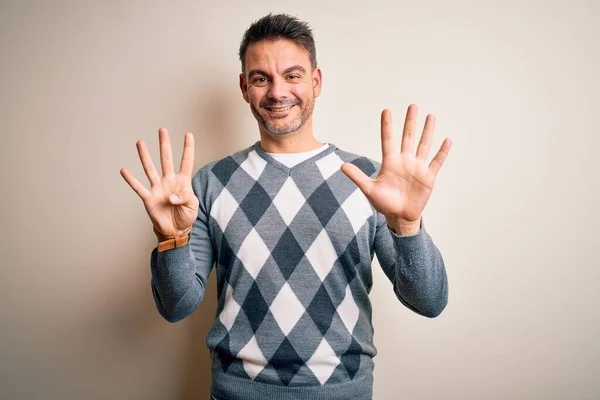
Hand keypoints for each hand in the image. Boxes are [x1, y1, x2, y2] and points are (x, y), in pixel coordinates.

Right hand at [120, 129, 198, 239]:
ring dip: (145, 156)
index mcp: (183, 182)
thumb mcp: (193, 206)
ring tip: (140, 143)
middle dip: (165, 145)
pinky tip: (124, 170)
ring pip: (150, 169)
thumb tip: (171, 197)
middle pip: (166, 159)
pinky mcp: (149, 198)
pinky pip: (139, 188)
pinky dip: (131, 180)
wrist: (175, 230)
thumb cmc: (186, 216)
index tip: (188, 134)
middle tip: (162, 130)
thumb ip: (185, 198)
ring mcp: (158, 188)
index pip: (186, 162)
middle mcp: (169, 181)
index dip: (188, 149)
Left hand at [341, 105, 450, 233]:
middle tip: (412, 106)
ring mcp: (417, 168)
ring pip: (423, 145)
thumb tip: (342, 166)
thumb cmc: (384, 204)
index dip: (387, 126)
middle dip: (410, 122)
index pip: (388, 140)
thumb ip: (357, 176)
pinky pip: (436, 162)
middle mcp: (405, 161)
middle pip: (408, 137)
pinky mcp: (428, 177)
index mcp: (390, 162)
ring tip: (430, 117)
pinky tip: (447, 140)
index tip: (386, 111)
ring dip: (427, 131)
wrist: (400, 217)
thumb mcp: (369, 190)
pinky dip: (442, 152)